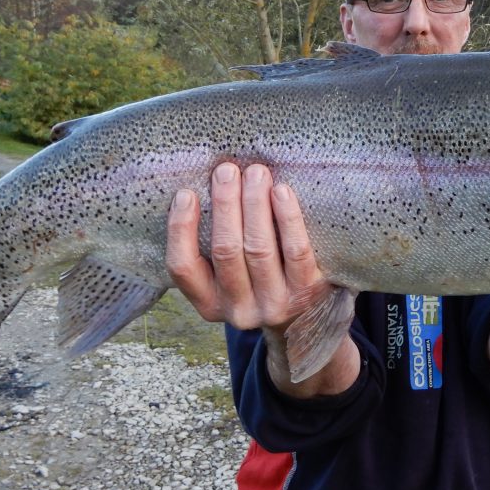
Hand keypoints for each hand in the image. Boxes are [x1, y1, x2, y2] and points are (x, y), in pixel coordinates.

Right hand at [165, 162, 320, 330]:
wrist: (308, 318)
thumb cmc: (260, 281)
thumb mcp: (228, 278)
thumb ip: (213, 245)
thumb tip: (207, 186)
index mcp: (209, 304)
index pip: (183, 267)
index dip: (180, 229)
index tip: (186, 193)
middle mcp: (239, 309)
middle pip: (226, 251)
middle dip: (225, 205)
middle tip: (227, 170)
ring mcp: (274, 304)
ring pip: (259, 248)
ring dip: (255, 204)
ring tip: (255, 173)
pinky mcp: (307, 292)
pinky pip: (296, 250)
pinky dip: (287, 218)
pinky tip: (282, 192)